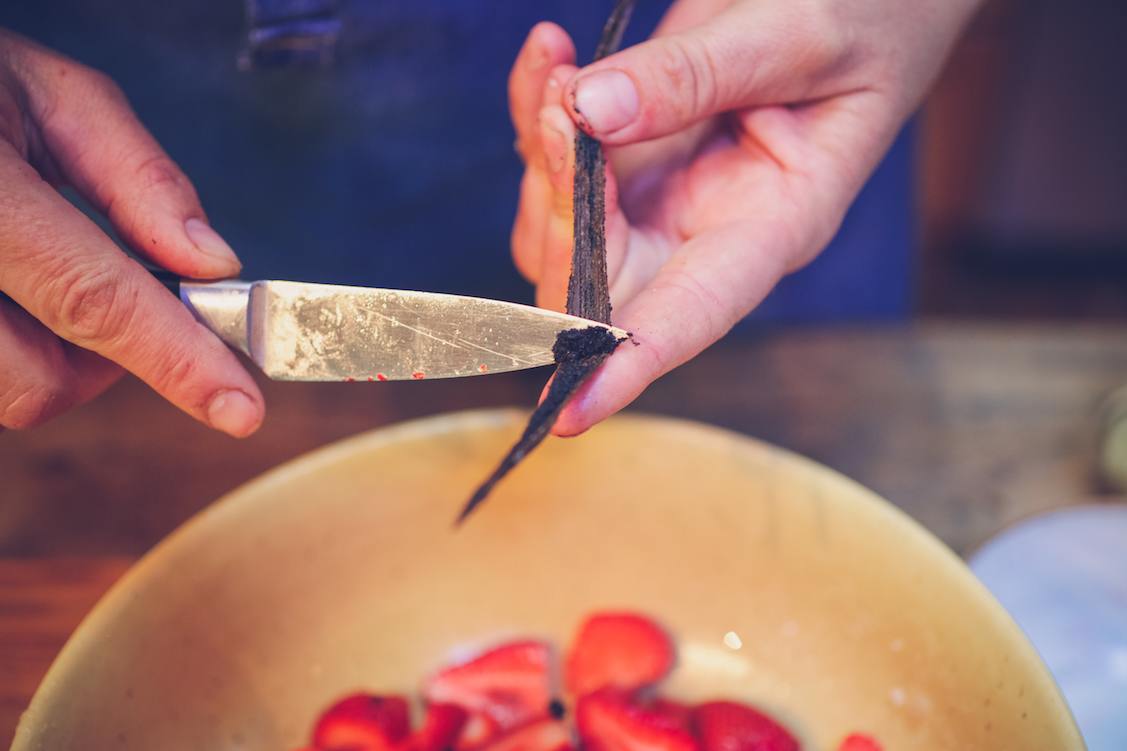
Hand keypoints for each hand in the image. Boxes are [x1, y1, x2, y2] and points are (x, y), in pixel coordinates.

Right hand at [0, 29, 262, 434]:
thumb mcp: (51, 94)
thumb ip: (138, 178)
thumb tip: (212, 262)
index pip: (94, 300)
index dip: (177, 362)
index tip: (240, 408)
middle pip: (40, 384)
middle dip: (104, 362)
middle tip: (122, 293)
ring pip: (4, 392)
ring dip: (51, 358)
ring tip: (48, 275)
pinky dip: (12, 347)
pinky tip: (12, 288)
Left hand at [509, 0, 980, 434]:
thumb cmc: (874, 14)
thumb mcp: (798, 35)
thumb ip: (695, 76)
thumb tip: (588, 115)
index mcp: (772, 226)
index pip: (689, 317)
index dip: (626, 366)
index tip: (568, 413)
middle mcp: (709, 228)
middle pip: (604, 278)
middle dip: (559, 213)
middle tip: (557, 113)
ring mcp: (666, 193)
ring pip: (566, 226)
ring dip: (539, 157)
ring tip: (555, 69)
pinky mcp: (637, 151)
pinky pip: (561, 159)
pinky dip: (537, 110)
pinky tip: (549, 52)